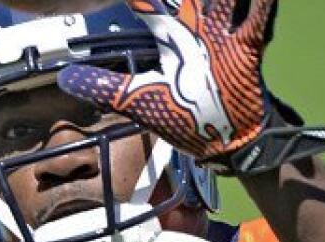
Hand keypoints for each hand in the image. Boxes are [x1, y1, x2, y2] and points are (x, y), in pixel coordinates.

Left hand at [58, 0, 275, 161]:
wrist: (224, 144)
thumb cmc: (184, 121)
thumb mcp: (137, 101)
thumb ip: (104, 86)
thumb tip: (64, 79)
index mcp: (169, 37)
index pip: (150, 2)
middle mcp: (196, 32)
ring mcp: (222, 38)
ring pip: (222, 0)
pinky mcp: (246, 50)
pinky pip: (256, 19)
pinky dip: (259, 4)